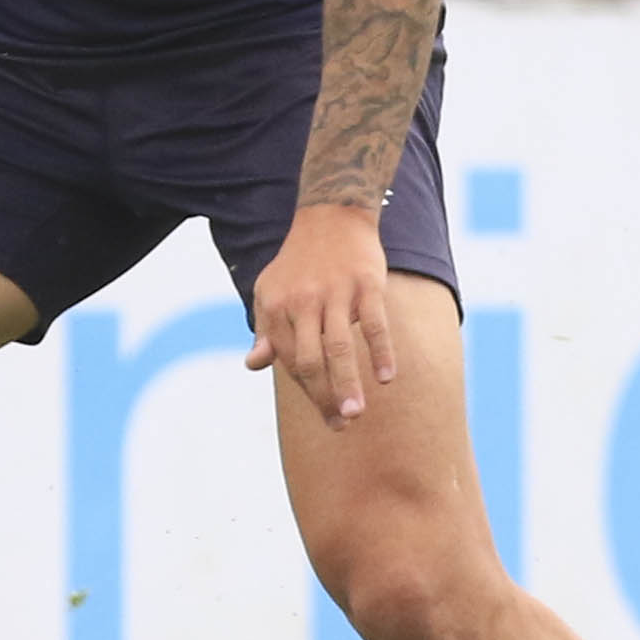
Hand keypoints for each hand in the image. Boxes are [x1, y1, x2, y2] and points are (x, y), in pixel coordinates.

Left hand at [246, 201, 397, 426]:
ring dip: (347, 386)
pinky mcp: (366, 284)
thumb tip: (254, 365)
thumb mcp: (272, 291)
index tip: (327, 414)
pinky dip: (381, 352)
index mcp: (276, 307)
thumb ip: (266, 330)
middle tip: (340, 425)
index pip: (291, 361)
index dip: (308, 391)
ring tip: (354, 415)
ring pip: (340, 349)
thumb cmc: (300, 262)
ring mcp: (335, 292)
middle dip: (324, 398)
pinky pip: (374, 324)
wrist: (331, 215)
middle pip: (311, 362)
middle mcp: (302, 301)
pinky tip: (386, 378)